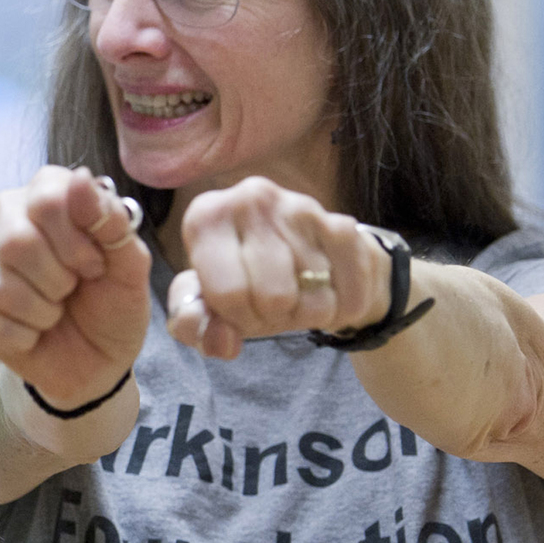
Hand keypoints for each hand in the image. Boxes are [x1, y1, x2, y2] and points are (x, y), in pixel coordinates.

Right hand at [0, 165, 148, 409]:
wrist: (94, 361)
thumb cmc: (113, 305)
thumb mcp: (130, 268)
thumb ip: (112, 223)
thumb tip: (81, 177)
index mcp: (49, 192)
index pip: (47, 200)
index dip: (75, 244)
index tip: (95, 267)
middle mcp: (8, 212)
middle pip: (16, 241)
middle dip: (57, 281)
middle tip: (72, 290)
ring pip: (0, 285)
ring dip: (41, 313)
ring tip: (53, 312)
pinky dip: (19, 335)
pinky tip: (30, 331)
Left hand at [166, 177, 390, 358]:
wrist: (293, 252)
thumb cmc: (241, 279)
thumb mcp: (203, 302)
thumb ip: (194, 324)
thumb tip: (221, 342)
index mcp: (206, 217)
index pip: (228, 295)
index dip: (236, 319)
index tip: (237, 309)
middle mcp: (252, 199)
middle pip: (274, 298)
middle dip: (273, 318)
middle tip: (269, 306)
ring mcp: (301, 208)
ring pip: (315, 301)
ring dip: (307, 316)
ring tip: (295, 296)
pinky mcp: (344, 225)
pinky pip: (349, 297)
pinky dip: (341, 311)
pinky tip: (325, 292)